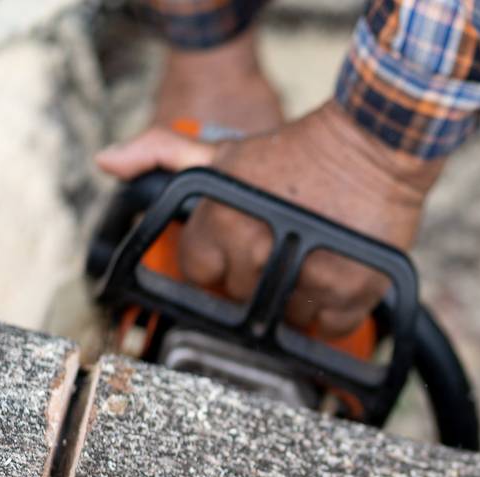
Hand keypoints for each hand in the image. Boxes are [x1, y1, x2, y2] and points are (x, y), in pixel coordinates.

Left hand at [95, 102, 444, 337]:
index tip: (240, 248)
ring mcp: (302, 276)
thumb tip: (107, 161)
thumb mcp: (224, 149)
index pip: (201, 274)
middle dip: (256, 280)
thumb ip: (161, 153)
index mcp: (219, 222)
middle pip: (241, 299)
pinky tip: (334, 276)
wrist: (372, 144)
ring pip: (283, 320)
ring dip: (294, 300)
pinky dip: (332, 312)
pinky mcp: (347, 292)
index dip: (220, 262)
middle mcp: (255, 251)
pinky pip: (326, 329)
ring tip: (308, 262)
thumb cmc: (298, 150)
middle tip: (280, 249)